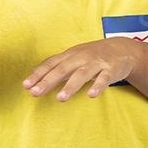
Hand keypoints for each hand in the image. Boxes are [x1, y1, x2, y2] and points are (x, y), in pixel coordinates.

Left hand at [22, 38, 139, 101]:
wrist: (122, 49)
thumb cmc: (93, 55)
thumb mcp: (73, 56)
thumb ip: (54, 65)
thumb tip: (33, 73)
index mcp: (70, 55)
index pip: (51, 64)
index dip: (38, 74)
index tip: (25, 86)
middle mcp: (81, 57)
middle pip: (62, 69)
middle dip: (48, 81)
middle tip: (35, 92)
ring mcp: (96, 63)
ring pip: (81, 74)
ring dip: (70, 86)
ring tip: (60, 98)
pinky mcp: (111, 69)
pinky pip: (104, 79)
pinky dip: (97, 86)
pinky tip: (90, 95)